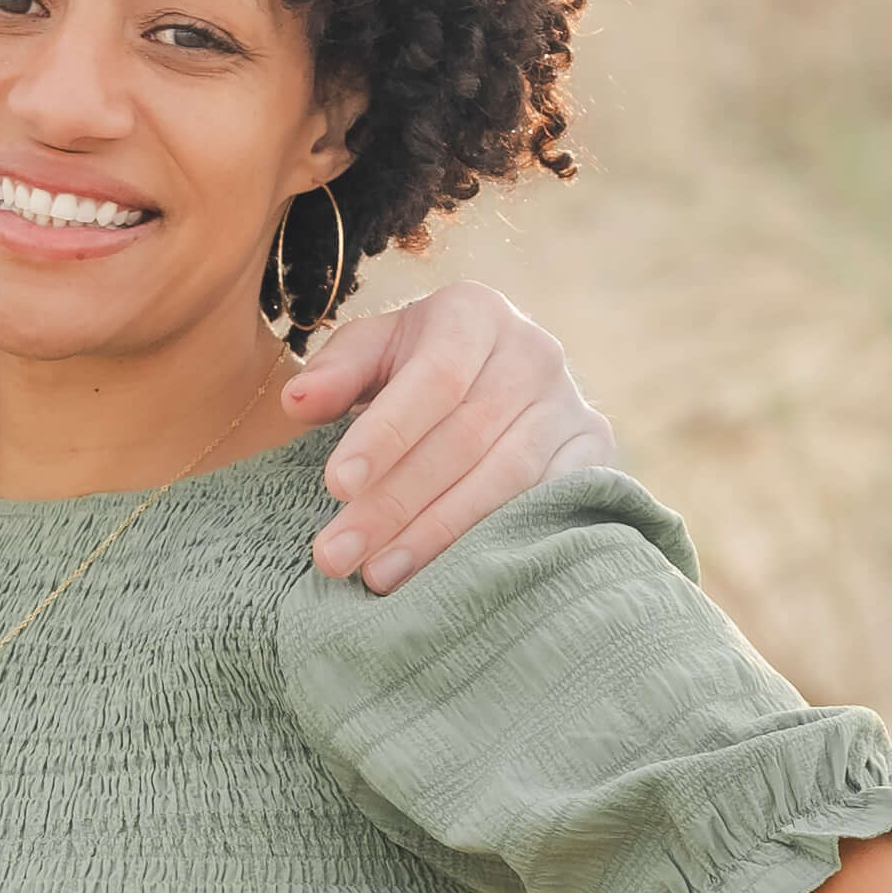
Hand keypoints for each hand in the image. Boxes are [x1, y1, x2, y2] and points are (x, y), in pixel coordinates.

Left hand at [280, 285, 611, 589]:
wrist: (500, 377)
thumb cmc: (416, 367)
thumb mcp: (373, 354)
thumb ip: (337, 373)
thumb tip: (297, 401)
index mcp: (474, 313)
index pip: (434, 377)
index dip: (386, 433)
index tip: (336, 486)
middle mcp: (534, 352)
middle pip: (465, 438)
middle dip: (395, 503)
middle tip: (336, 554)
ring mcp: (571, 403)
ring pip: (506, 480)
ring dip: (438, 535)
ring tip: (377, 576)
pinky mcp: (594, 450)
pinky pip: (548, 505)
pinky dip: (496, 544)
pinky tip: (449, 579)